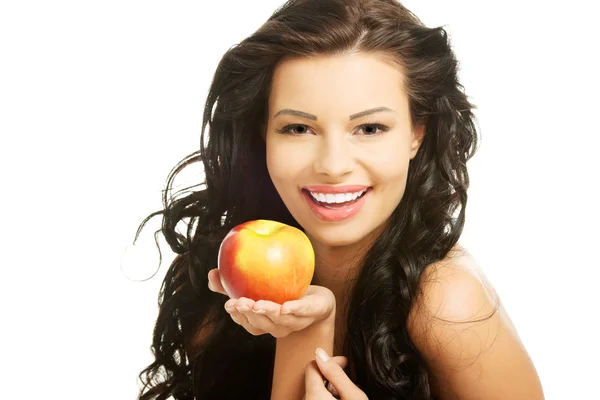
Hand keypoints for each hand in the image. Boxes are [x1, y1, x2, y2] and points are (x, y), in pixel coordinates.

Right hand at [207, 268, 334, 337]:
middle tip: (238, 303)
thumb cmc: (284, 292)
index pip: (248, 324)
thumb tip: (211, 274)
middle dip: (249, 316)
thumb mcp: (259, 285)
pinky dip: (294, 310)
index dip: (238, 316)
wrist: (319, 299)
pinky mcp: (312, 313)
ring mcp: (295, 323)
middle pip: (261, 325)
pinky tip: (285, 306)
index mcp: (265, 323)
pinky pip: (302, 313)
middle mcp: (278, 326)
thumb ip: (234, 282)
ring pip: (280, 322)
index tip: (228, 304)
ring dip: (268, 314)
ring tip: (257, 304)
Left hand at [304, 348, 367, 399]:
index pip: (311, 366)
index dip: (330, 361)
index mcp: (313, 396)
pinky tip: (341, 399)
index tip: (344, 362)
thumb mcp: (353, 396)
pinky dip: (326, 397)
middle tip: (347, 376)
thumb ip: (336, 374)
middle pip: (313, 379)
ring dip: (329, 387)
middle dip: (330, 375)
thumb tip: (320, 353)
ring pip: (315, 391)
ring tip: (346, 391)